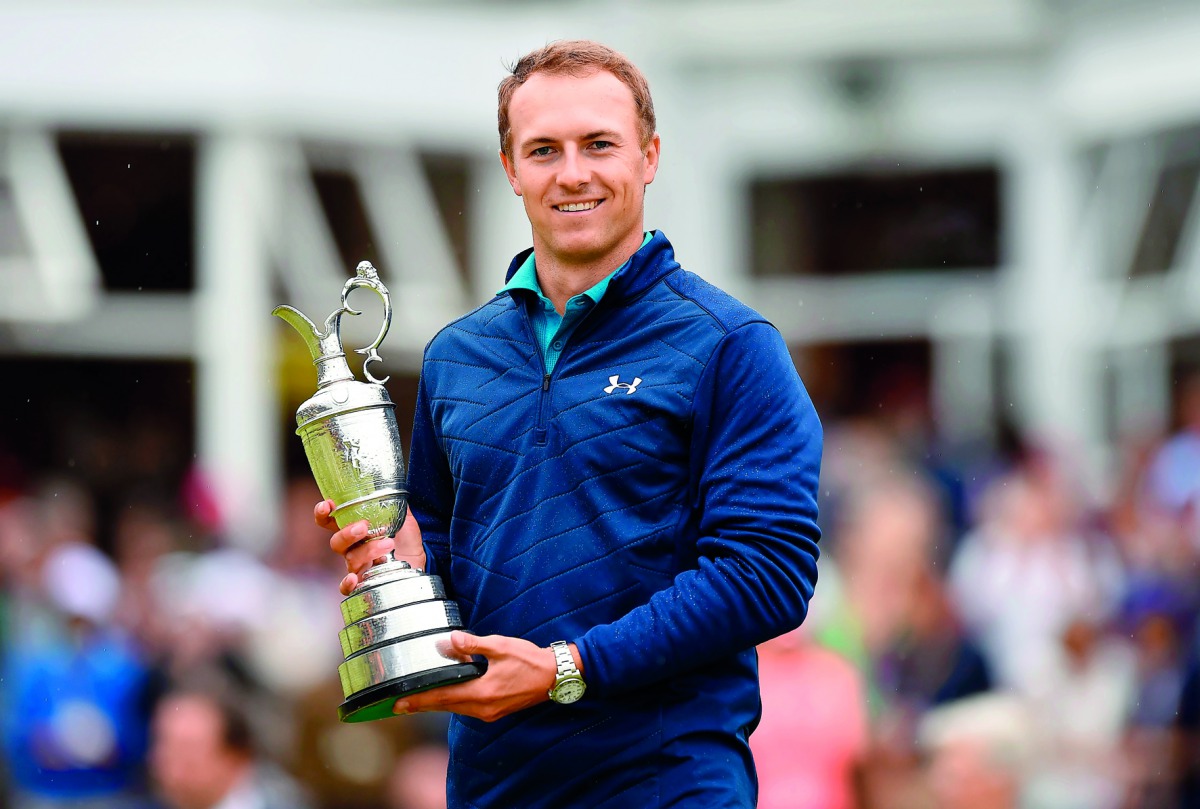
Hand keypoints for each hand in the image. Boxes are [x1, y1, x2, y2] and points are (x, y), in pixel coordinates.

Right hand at [315, 500, 426, 594]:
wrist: (419, 563)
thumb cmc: (406, 541)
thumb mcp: (403, 518)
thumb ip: (394, 504)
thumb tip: (392, 487)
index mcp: (356, 529)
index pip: (330, 522)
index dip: (324, 514)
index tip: (327, 505)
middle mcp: (352, 548)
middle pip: (336, 542)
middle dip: (347, 533)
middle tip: (363, 527)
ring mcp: (358, 566)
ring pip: (349, 559)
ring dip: (368, 550)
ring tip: (388, 543)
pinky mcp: (365, 583)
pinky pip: (346, 588)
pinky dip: (347, 583)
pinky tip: (354, 578)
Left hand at [393, 631, 578, 722]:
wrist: (555, 676)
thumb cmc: (530, 660)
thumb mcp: (500, 646)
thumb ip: (473, 643)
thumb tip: (450, 640)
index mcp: (482, 693)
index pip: (442, 698)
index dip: (419, 701)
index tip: (399, 704)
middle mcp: (483, 708)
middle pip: (445, 707)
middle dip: (422, 704)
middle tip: (400, 704)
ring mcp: (490, 712)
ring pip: (456, 709)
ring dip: (438, 703)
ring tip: (419, 698)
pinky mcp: (495, 711)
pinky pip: (468, 708)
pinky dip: (454, 702)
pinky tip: (448, 693)